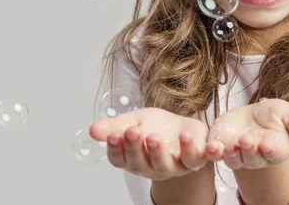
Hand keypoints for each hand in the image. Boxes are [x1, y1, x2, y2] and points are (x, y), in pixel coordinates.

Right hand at [89, 107, 209, 180]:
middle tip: (132, 131)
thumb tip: (93, 129)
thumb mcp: (135, 120)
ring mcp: (173, 166)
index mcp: (133, 158)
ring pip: (164, 165)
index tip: (114, 135)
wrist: (185, 130)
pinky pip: (195, 159)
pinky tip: (187, 137)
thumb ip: (116, 126)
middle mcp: (151, 166)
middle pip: (140, 163)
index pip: (119, 159)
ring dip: (159, 152)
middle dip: (135, 148)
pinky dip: (193, 150)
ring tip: (154, 137)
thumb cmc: (158, 127)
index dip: (115, 149)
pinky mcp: (194, 160)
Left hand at [203, 99, 288, 170]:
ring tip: (228, 146)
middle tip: (247, 141)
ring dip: (230, 154)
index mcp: (275, 148)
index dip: (270, 149)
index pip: (274, 153)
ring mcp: (237, 154)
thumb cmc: (274, 116)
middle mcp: (256, 156)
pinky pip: (215, 154)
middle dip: (250, 150)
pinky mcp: (220, 147)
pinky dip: (212, 152)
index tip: (267, 144)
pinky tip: (210, 146)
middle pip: (253, 158)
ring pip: (234, 159)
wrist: (252, 116)